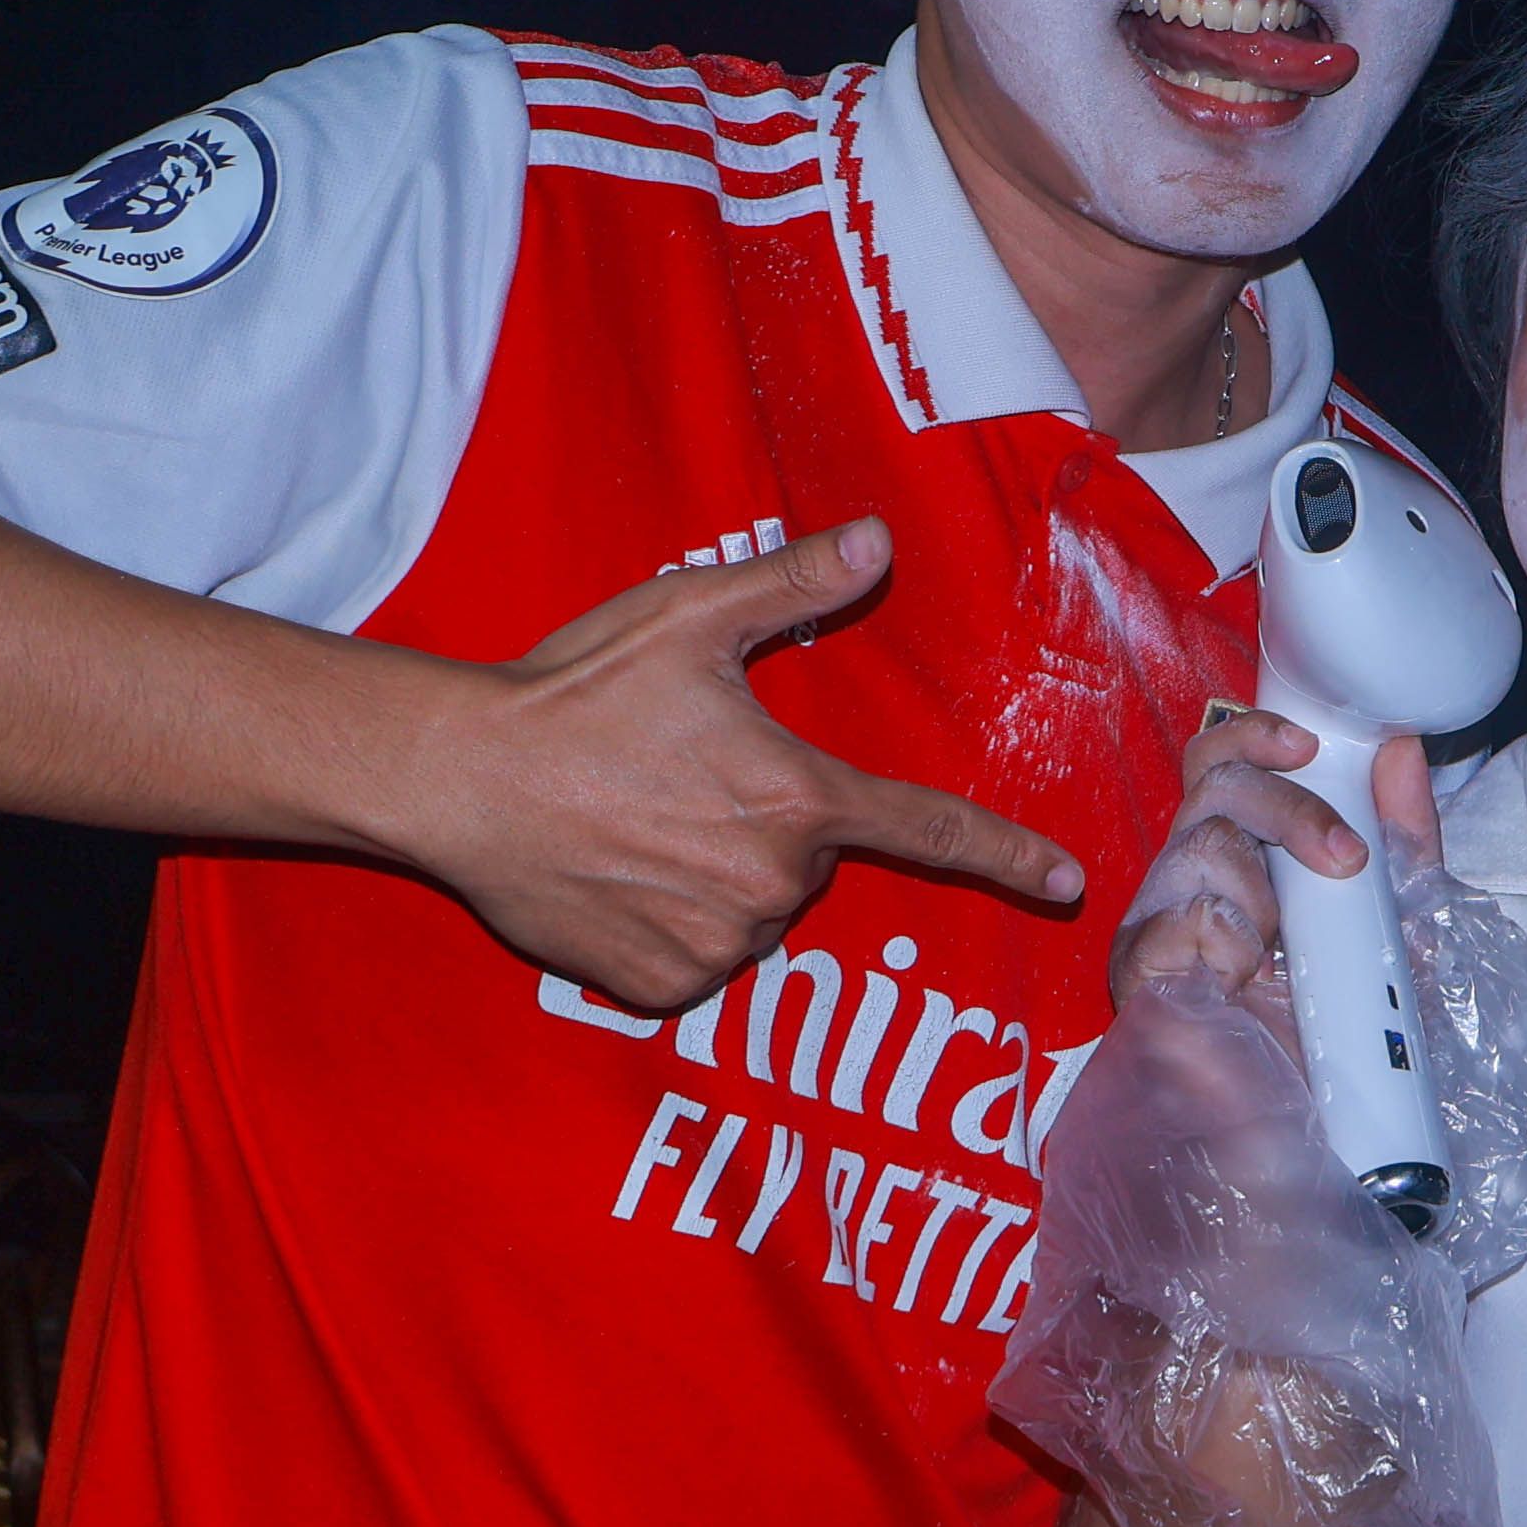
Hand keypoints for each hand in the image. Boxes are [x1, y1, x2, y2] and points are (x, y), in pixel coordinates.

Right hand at [408, 520, 1084, 1006]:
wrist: (459, 776)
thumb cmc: (576, 691)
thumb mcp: (690, 617)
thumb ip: (794, 583)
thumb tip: (878, 540)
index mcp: (798, 799)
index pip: (930, 831)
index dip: (1008, 856)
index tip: (1068, 883)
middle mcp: (772, 885)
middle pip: (805, 860)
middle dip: (760, 823)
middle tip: (675, 777)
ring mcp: (715, 945)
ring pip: (750, 912)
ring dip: (711, 877)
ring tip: (630, 823)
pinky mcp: (659, 985)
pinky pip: (693, 960)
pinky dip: (665, 925)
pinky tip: (611, 876)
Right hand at [1113, 706, 1437, 1007]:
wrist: (1322, 1128)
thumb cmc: (1354, 1033)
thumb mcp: (1404, 925)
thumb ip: (1406, 839)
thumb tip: (1401, 750)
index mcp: (1247, 859)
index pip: (1222, 762)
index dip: (1254, 737)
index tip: (1307, 747)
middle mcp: (1195, 878)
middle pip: (1213, 781)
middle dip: (1287, 807)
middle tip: (1343, 862)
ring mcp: (1160, 923)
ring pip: (1201, 842)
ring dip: (1264, 891)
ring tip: (1279, 955)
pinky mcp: (1139, 972)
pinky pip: (1182, 914)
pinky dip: (1229, 941)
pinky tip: (1238, 984)